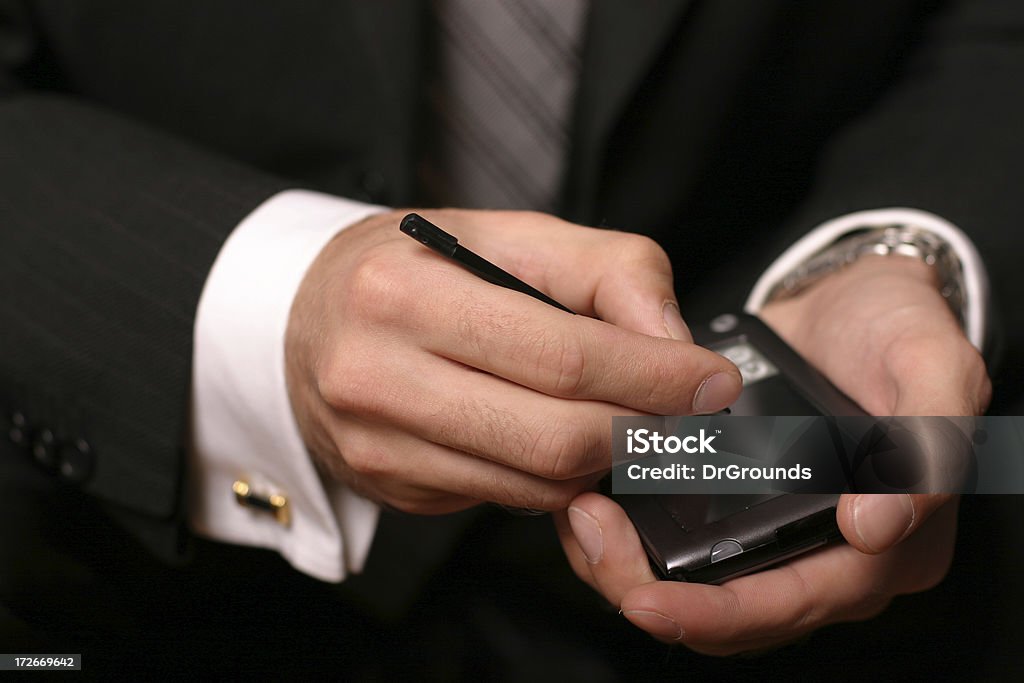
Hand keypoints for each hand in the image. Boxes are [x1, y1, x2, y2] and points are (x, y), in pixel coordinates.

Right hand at [285, 209, 740, 513]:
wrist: (301, 318)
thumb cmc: (414, 267)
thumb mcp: (508, 233)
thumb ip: (607, 271)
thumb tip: (675, 346)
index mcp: (404, 293)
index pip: (561, 355)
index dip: (654, 377)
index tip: (712, 382)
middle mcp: (377, 376)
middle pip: (553, 436)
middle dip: (641, 432)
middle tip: (683, 413)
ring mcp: (378, 444)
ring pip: (534, 482)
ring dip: (603, 459)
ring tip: (626, 418)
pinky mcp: (390, 486)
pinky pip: (503, 499)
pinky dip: (553, 477)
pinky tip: (559, 438)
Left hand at [556, 255, 990, 654]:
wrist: (855, 297)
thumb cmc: (901, 330)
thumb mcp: (935, 368)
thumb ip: (924, 445)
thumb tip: (875, 528)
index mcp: (885, 543)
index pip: (796, 602)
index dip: (721, 613)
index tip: (649, 601)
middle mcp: (827, 553)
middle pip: (735, 612)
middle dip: (654, 594)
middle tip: (593, 542)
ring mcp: (778, 531)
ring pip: (699, 586)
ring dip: (633, 566)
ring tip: (584, 518)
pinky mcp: (739, 503)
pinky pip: (683, 542)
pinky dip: (634, 531)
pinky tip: (594, 498)